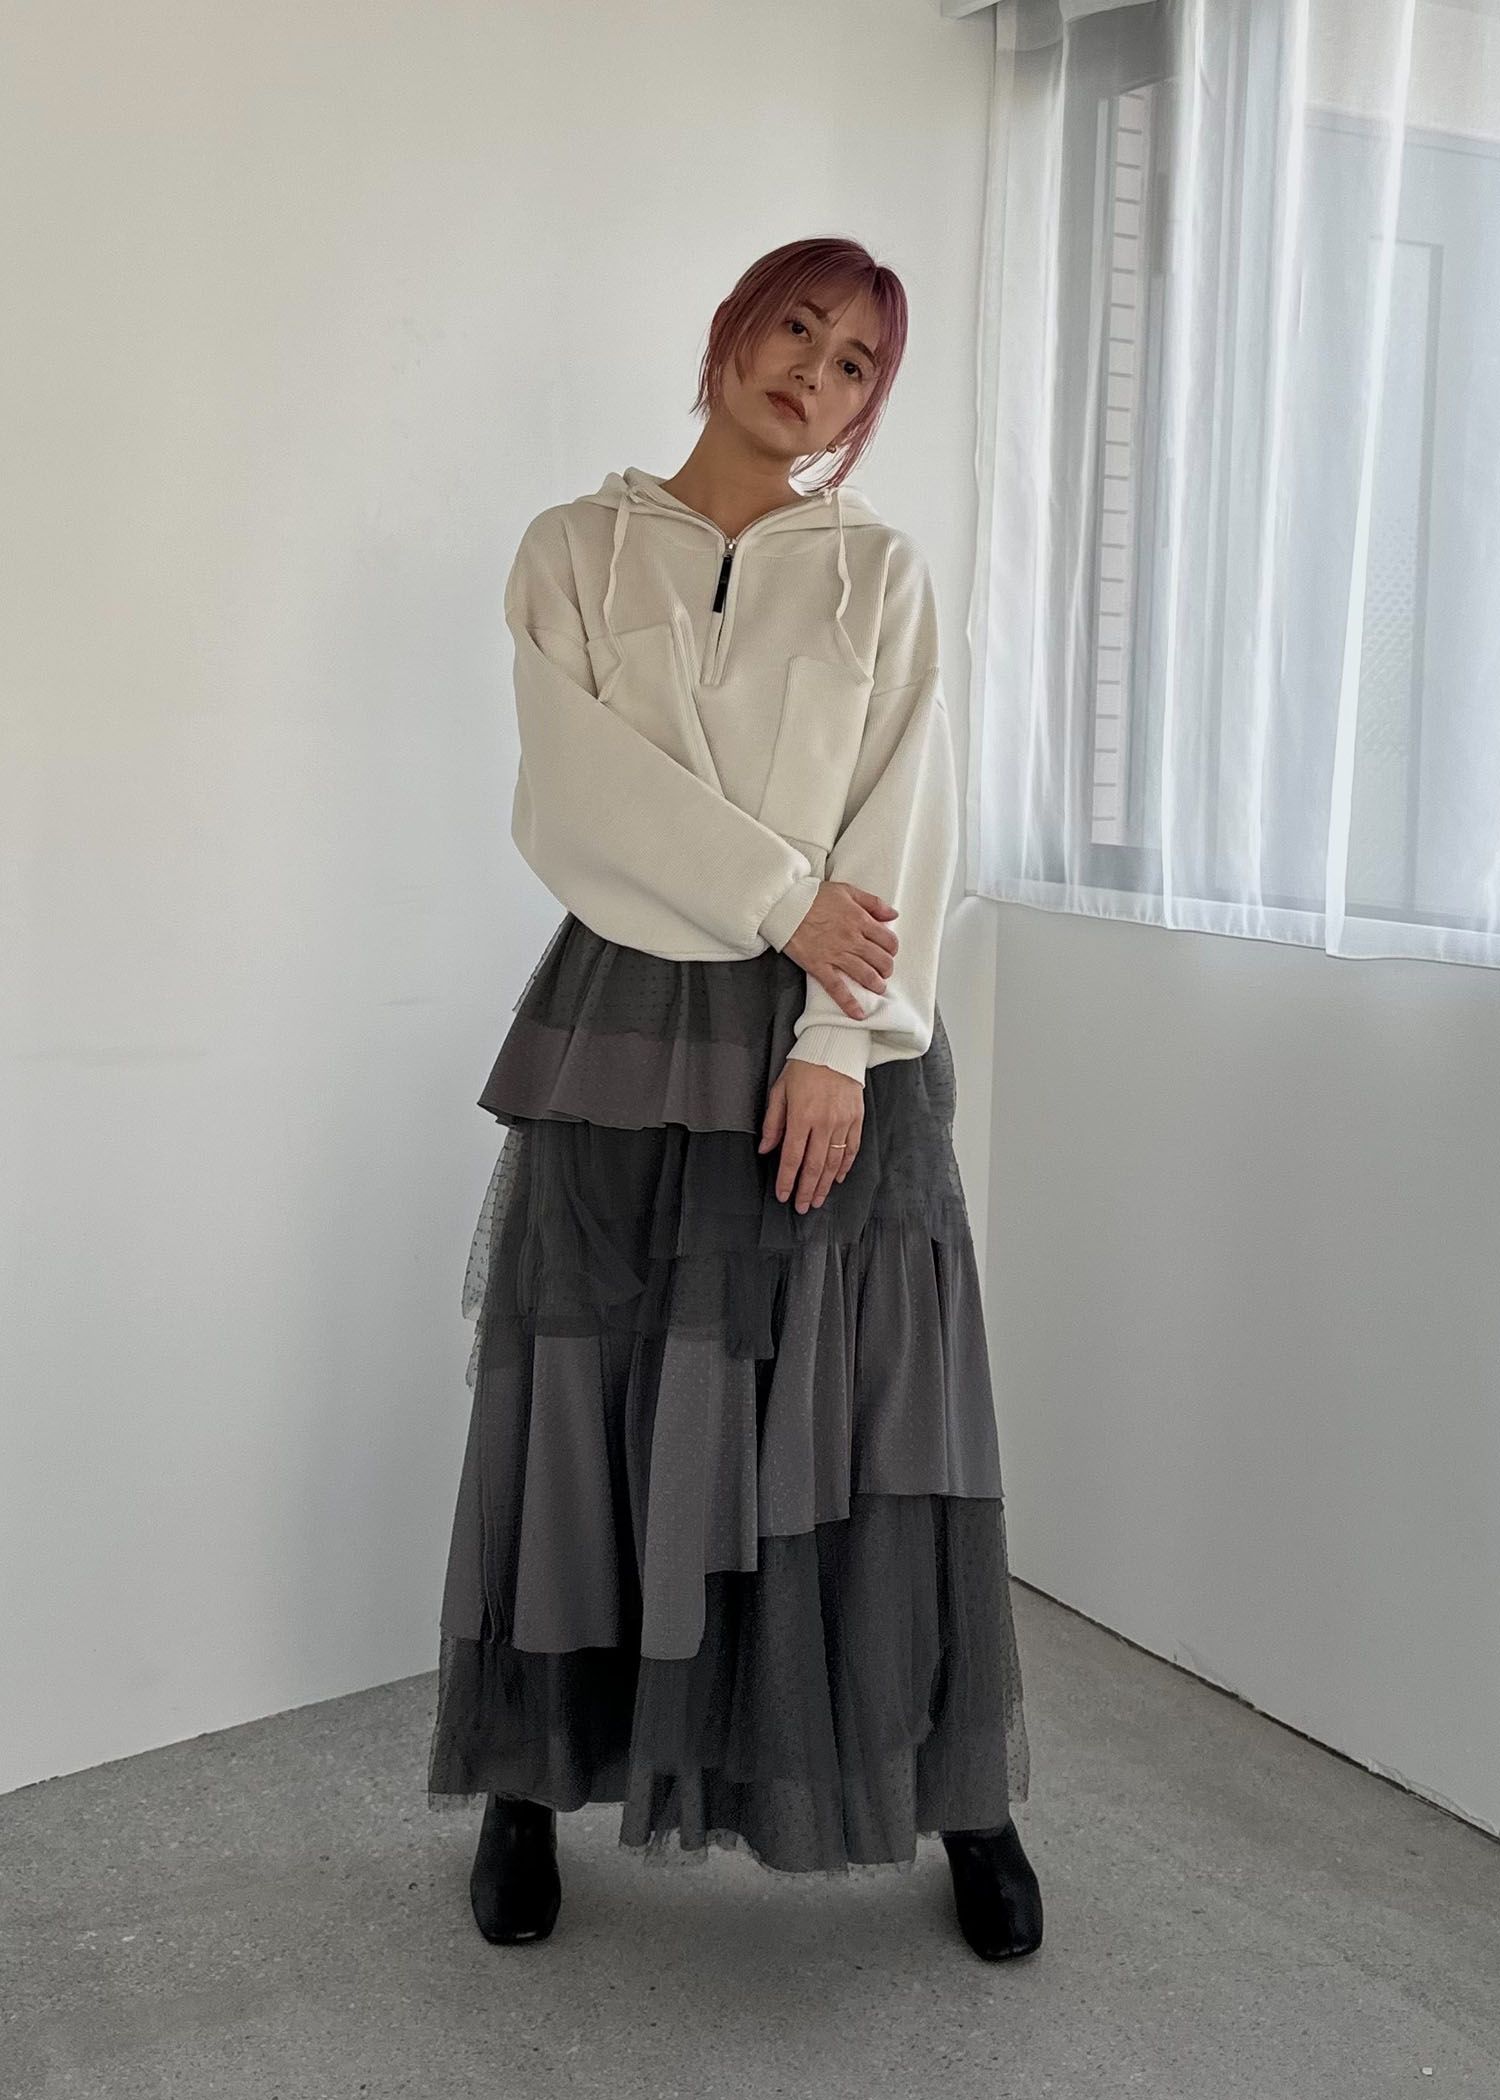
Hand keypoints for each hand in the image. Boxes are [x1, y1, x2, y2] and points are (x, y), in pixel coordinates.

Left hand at [758, 1057, 863, 1211]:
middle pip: (814, 1166)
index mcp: (801, 1116)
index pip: (792, 1157)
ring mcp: (843, 1122)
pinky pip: (852, 1149)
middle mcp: (824, 1123)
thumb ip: (773, 1123)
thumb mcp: (779, 1091)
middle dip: (806, 1190)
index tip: (782, 1195)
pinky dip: (845, 1167)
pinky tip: (837, 1179)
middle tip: (801, 1207)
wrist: (835, 1046)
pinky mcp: (856, 1119)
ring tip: (817, 1200)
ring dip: (824, 1185)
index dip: (786, 1180)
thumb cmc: (803, 1067)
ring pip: (834, 1163)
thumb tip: (766, 1150)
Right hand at [783, 881, 898, 1020]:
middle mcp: (851, 939)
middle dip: (886, 968)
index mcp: (860, 920)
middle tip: (884, 970)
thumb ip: (872, 902)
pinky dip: (849, 1003)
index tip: (888, 951)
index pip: (888, 940)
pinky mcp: (819, 966)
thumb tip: (893, 915)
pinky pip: (837, 989)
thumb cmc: (813, 896)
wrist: (783, 904)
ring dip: (876, 984)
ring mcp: (835, 955)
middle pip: (881, 960)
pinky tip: (858, 1014)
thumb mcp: (846, 890)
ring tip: (878, 987)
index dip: (892, 948)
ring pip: (865, 974)